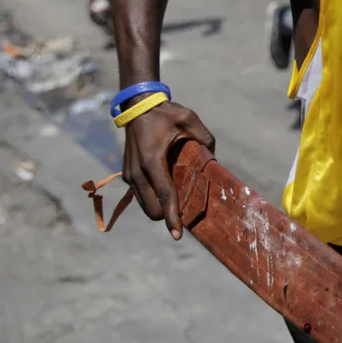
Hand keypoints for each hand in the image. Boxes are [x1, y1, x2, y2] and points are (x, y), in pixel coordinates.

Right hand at [121, 101, 216, 239]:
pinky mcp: (128, 174)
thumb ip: (205, 139)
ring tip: (178, 196)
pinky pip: (142, 196)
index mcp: (152, 161)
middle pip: (152, 208)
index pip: (164, 195)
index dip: (172, 217)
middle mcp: (137, 172)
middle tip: (187, 205)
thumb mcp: (189, 120)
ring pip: (146, 205)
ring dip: (160, 207)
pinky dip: (154, 198)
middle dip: (168, 213)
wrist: (137, 107)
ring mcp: (130, 175)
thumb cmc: (164, 113)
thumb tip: (213, 160)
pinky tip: (167, 189)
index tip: (177, 235)